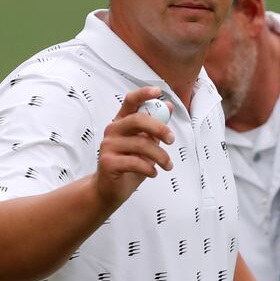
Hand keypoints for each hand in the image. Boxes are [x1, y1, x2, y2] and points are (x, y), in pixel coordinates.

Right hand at [92, 87, 174, 208]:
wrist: (110, 189)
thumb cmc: (128, 165)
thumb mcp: (145, 144)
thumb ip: (155, 126)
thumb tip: (168, 106)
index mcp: (122, 122)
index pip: (130, 101)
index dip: (143, 94)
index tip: (158, 91)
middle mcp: (113, 130)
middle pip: (138, 119)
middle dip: (160, 128)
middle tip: (172, 140)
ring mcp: (108, 146)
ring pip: (141, 144)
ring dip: (160, 156)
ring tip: (167, 165)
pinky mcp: (108, 162)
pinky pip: (135, 162)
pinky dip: (149, 168)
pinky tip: (153, 173)